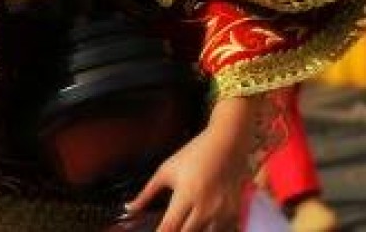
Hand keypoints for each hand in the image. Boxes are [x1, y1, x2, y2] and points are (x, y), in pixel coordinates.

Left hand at [124, 127, 253, 231]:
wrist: (226, 143)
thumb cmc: (194, 155)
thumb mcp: (165, 172)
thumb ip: (146, 194)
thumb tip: (130, 208)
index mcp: (185, 196)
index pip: (169, 227)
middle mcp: (206, 207)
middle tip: (169, 226)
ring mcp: (223, 210)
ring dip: (193, 230)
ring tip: (185, 222)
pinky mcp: (235, 211)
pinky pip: (223, 229)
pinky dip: (210, 228)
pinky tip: (202, 222)